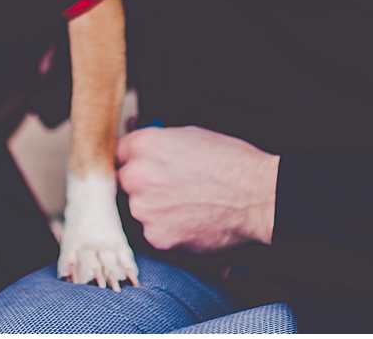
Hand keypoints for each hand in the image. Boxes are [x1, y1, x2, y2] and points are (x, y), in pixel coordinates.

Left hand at [115, 125, 278, 252]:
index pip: (118, 152)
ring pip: (138, 209)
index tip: (140, 166)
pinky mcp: (157, 237)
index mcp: (144, 145)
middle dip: (141, 185)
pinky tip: (188, 219)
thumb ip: (157, 142)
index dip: (132, 159)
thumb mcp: (189, 134)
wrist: (254, 196)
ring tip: (183, 204)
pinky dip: (167, 229)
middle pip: (124, 182)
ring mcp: (145, 209)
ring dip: (153, 208)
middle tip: (167, 188)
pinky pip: (152, 232)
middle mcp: (138, 175)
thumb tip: (141, 146)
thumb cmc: (229, 162)